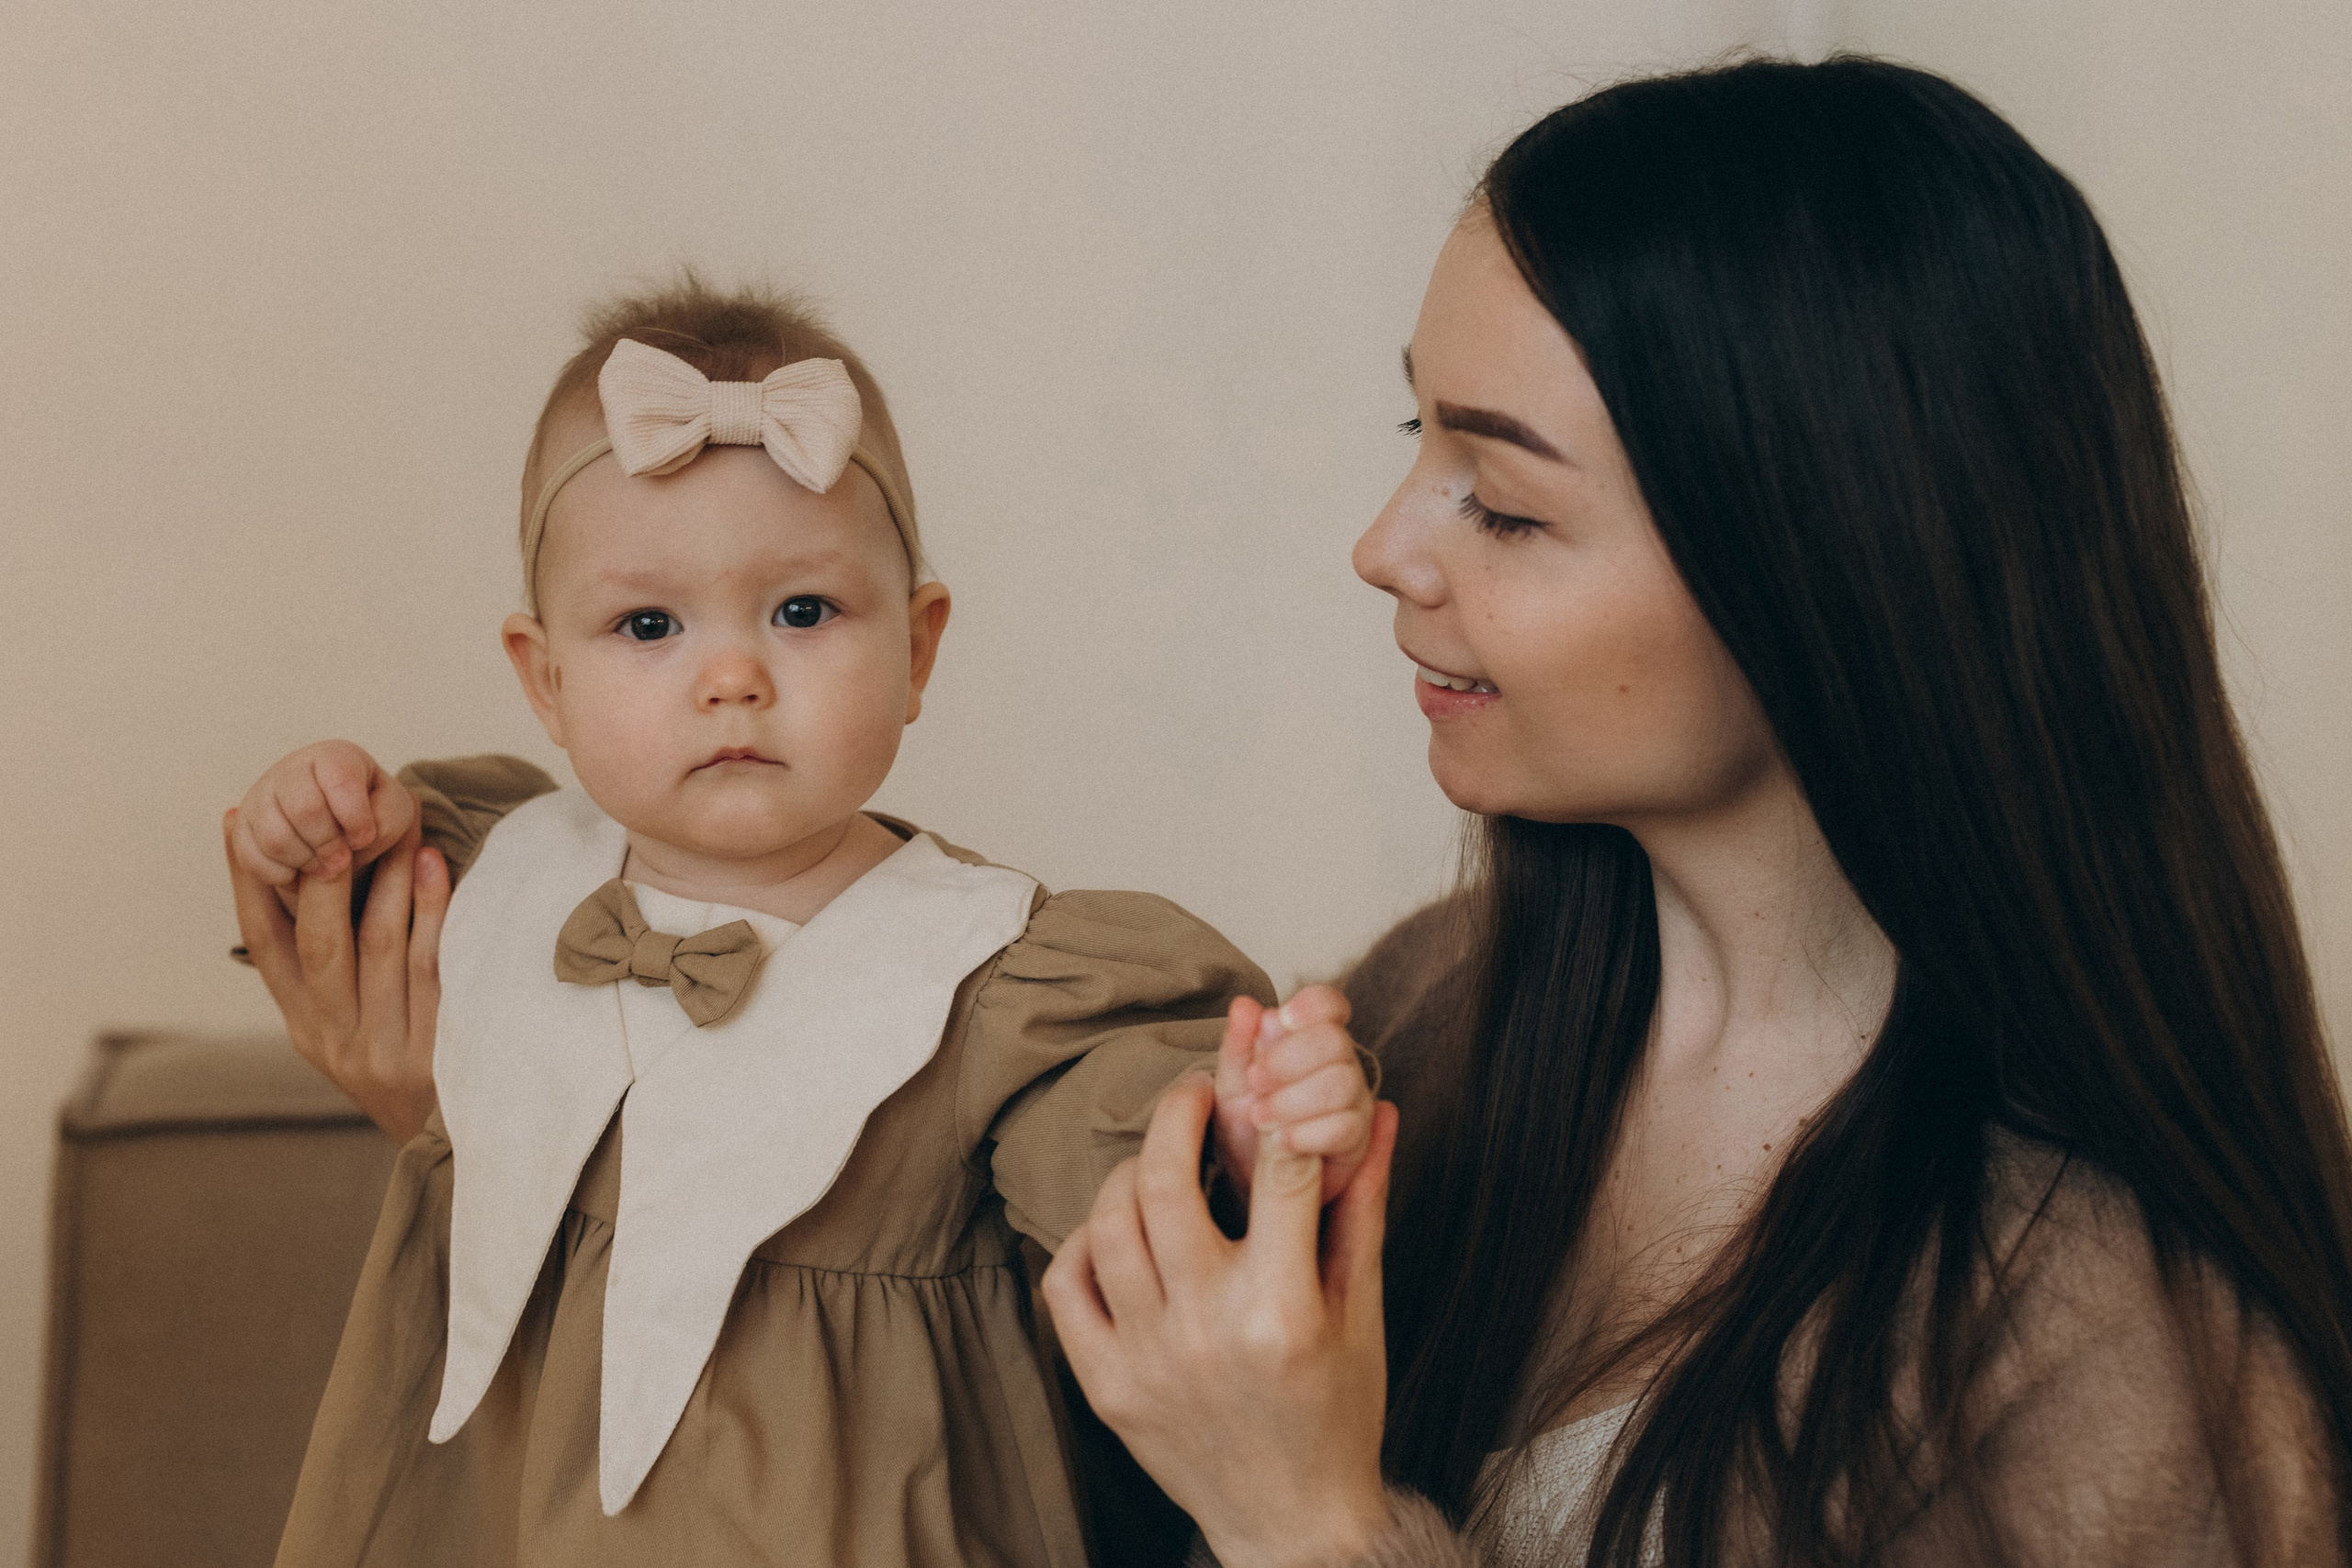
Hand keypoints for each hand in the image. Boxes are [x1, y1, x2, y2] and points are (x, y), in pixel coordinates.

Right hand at [225, 803, 445, 1142]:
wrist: (449, 1142)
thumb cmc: (400, 1063)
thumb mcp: (346, 1027)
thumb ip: (329, 970)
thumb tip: (316, 877)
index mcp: (302, 1022)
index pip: (262, 942)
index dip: (246, 880)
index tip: (237, 823)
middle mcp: (334, 1034)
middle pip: (318, 939)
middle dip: (325, 873)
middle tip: (338, 817)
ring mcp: (383, 1044)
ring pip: (380, 944)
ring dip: (390, 878)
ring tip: (403, 828)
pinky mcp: (435, 1048)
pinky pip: (432, 965)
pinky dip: (434, 910)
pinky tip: (438, 869)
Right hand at [229, 741, 417, 907]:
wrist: (341, 827)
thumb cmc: (370, 813)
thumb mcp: (393, 810)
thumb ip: (386, 819)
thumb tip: (354, 840)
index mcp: (334, 757)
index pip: (341, 780)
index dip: (355, 817)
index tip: (364, 837)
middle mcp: (292, 769)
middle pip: (304, 809)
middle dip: (329, 844)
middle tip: (342, 862)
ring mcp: (261, 796)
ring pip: (274, 836)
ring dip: (305, 862)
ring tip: (324, 869)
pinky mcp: (243, 826)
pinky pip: (251, 857)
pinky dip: (279, 874)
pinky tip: (300, 872)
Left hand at [1043, 1074, 1399, 1567]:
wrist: (1291, 1522)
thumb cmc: (1338, 1413)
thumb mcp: (1361, 1310)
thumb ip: (1362, 1208)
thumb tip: (1378, 1118)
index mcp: (1283, 1311)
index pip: (1277, 1170)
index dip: (1275, 1110)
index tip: (1268, 1085)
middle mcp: (1206, 1329)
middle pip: (1165, 1180)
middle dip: (1178, 1111)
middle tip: (1195, 1089)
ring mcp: (1147, 1358)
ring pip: (1108, 1221)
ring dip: (1132, 1170)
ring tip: (1161, 1159)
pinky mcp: (1105, 1385)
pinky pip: (1067, 1282)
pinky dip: (1086, 1240)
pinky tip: (1123, 1230)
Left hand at [1213, 986, 1376, 1204]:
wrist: (1247, 1184)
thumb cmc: (1243, 1127)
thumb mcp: (1230, 1084)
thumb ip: (1238, 1045)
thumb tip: (1245, 1007)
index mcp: (1309, 1041)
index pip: (1330, 1006)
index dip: (1312, 1006)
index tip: (1281, 1021)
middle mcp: (1339, 1066)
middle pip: (1335, 1041)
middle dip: (1289, 1059)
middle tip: (1255, 1082)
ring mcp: (1353, 1103)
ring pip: (1343, 1083)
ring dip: (1294, 1099)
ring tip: (1261, 1117)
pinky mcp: (1355, 1143)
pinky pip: (1345, 1127)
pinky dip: (1307, 1133)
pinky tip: (1280, 1141)